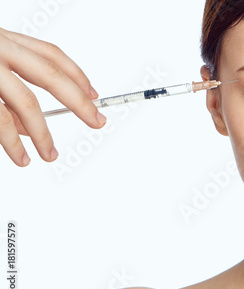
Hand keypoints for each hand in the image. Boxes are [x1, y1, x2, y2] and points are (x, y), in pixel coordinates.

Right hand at [0, 27, 106, 166]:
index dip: (76, 74)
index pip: (51, 55)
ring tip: (51, 154)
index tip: (93, 93)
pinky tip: (20, 156)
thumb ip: (7, 88)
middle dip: (79, 102)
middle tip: (97, 120)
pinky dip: (11, 142)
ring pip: (24, 102)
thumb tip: (32, 125)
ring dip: (43, 133)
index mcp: (1, 39)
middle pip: (50, 75)